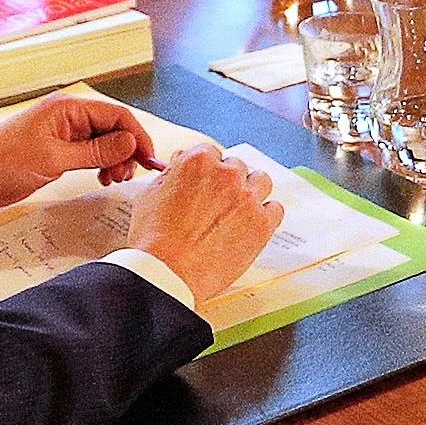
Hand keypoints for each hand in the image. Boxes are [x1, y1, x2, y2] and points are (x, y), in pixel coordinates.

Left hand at [0, 90, 158, 211]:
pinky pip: (92, 153)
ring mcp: (65, 133)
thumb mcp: (54, 158)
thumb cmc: (2, 160)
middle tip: (126, 175)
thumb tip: (129, 143)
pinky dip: (102, 165)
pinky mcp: (60, 150)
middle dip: (127, 151)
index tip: (148, 160)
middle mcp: (70, 117)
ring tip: (113, 179)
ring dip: (116, 160)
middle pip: (115, 129)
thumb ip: (96, 151)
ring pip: (106, 142)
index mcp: (68, 108)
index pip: (118, 116)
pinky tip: (102, 177)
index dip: (137, 137)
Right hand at [127, 147, 283, 303]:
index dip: (207, 169)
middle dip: (227, 181)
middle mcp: (227, 175)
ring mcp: (247, 199)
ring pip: (261, 181)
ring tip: (238, 209)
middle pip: (237, 167)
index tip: (206, 180)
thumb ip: (172, 175)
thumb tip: (180, 168)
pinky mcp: (262, 224)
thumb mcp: (150, 194)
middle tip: (218, 200)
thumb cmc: (153, 238)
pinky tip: (253, 224)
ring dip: (251, 190)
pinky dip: (266, 214)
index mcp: (199, 161)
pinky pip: (275, 209)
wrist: (167, 272)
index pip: (211, 153)